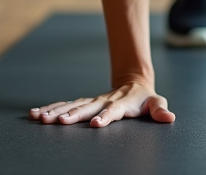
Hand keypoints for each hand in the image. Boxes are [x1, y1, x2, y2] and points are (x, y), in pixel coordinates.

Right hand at [29, 82, 174, 127]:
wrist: (132, 82)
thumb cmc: (144, 98)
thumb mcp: (155, 102)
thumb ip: (160, 110)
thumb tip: (169, 117)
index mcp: (120, 103)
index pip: (113, 110)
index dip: (105, 116)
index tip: (97, 124)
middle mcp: (103, 101)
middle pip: (86, 108)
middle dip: (71, 115)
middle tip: (56, 121)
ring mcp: (92, 102)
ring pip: (72, 106)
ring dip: (55, 111)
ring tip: (40, 118)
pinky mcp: (83, 103)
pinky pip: (65, 105)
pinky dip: (51, 108)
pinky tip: (36, 113)